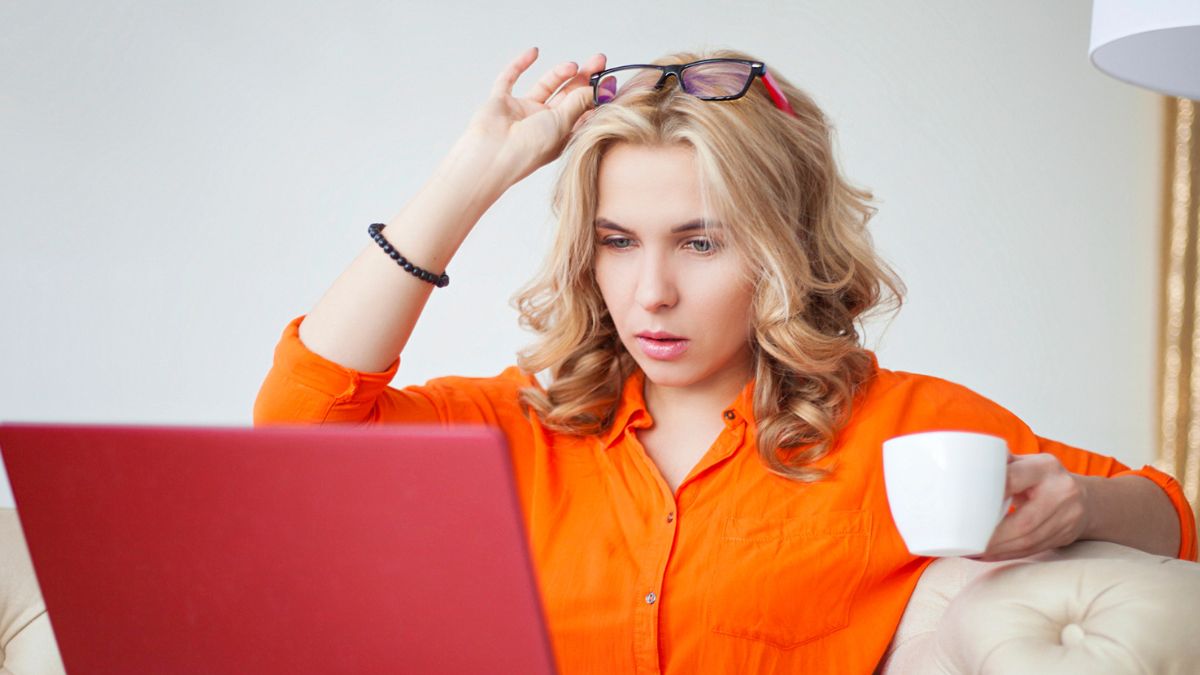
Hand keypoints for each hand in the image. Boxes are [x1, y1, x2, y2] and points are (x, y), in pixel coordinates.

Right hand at [459, 47, 606, 191]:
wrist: (493, 154)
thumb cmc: (530, 148)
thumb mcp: (563, 123)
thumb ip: (578, 102)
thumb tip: (595, 87)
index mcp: (560, 135)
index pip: (582, 112)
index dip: (595, 96)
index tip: (609, 80)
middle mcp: (542, 124)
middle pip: (567, 96)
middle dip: (583, 78)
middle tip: (599, 60)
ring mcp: (522, 112)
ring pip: (544, 87)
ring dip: (559, 74)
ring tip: (573, 65)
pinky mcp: (502, 102)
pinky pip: (510, 79)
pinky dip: (520, 65)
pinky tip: (534, 52)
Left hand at [973, 453, 1090, 561]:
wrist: (1084, 498)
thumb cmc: (1045, 478)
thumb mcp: (1027, 462)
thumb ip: (1001, 463)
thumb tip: (968, 464)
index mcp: (1045, 468)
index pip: (1014, 479)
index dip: (990, 493)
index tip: (967, 505)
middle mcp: (1060, 491)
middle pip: (1024, 521)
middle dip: (993, 536)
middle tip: (967, 541)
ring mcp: (1066, 517)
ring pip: (1028, 540)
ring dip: (996, 550)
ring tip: (972, 552)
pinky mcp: (1063, 536)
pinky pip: (1031, 550)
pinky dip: (1006, 554)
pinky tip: (986, 555)